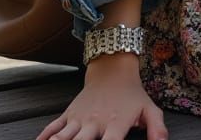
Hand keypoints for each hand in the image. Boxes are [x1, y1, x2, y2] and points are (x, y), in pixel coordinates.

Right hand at [36, 54, 166, 139]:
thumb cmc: (132, 95)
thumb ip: (157, 128)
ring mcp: (79, 118)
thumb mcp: (149, 109)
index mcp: (116, 124)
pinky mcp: (68, 114)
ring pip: (63, 137)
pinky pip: (52, 128)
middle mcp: (95, 123)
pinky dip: (43, 138)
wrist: (112, 69)